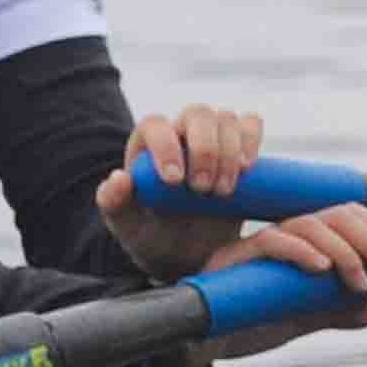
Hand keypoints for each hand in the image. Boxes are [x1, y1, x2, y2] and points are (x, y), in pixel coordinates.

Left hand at [97, 102, 272, 282]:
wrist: (190, 252)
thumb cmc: (154, 236)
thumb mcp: (128, 227)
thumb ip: (114, 203)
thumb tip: (119, 177)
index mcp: (147, 145)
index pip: (156, 125)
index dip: (166, 146)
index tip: (175, 182)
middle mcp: (181, 134)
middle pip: (198, 114)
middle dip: (206, 150)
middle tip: (203, 190)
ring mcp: (213, 138)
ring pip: (226, 119)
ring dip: (230, 152)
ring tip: (224, 191)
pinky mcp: (241, 148)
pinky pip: (251, 124)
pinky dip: (253, 139)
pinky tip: (247, 168)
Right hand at [193, 206, 366, 357]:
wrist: (205, 342)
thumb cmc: (250, 323)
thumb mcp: (300, 318)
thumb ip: (333, 311)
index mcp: (304, 243)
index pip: (348, 216)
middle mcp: (284, 235)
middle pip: (334, 213)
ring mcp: (259, 243)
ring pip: (308, 223)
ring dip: (345, 250)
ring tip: (359, 282)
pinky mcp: (234, 256)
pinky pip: (271, 240)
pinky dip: (301, 250)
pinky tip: (321, 269)